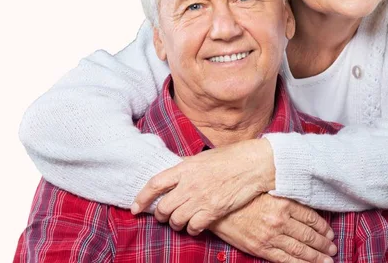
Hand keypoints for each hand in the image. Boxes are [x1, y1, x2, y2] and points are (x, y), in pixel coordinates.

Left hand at [131, 138, 275, 233]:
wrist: (252, 165)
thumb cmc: (229, 158)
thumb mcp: (201, 158)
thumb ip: (186, 169)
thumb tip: (174, 178)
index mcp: (184, 168)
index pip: (154, 184)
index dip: (141, 198)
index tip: (135, 208)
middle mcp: (189, 184)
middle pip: (163, 207)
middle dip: (160, 215)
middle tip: (163, 217)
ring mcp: (201, 198)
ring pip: (176, 220)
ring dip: (175, 224)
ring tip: (179, 222)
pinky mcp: (214, 210)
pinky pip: (194, 227)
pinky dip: (191, 230)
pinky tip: (194, 226)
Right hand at [210, 194, 335, 262]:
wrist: (215, 209)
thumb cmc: (240, 198)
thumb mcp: (264, 191)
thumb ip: (283, 197)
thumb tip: (302, 204)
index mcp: (282, 202)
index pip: (311, 217)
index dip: (323, 227)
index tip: (329, 232)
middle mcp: (280, 220)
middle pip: (309, 235)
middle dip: (324, 244)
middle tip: (332, 248)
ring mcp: (271, 236)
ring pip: (301, 249)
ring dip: (317, 256)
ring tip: (328, 260)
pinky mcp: (261, 248)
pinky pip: (286, 259)